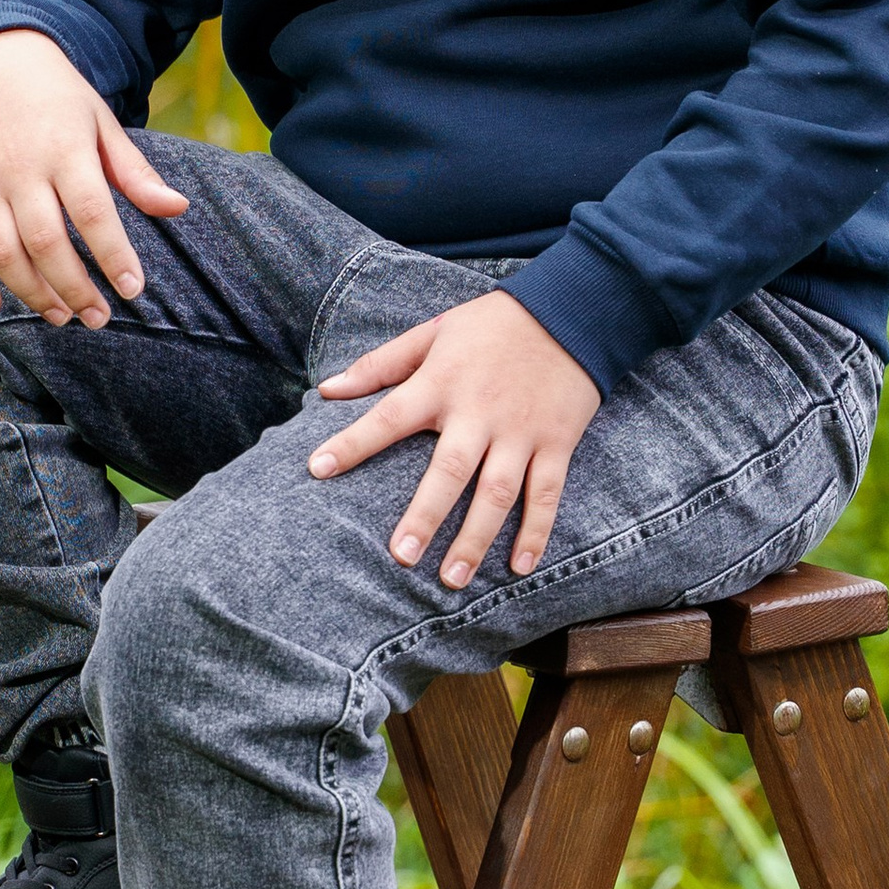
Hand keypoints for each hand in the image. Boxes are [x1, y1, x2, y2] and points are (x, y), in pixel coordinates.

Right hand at [0, 30, 186, 325]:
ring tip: (61, 316)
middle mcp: (20, 169)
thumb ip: (134, 171)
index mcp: (64, 149)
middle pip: (46, 242)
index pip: (92, 212)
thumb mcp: (101, 122)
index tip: (134, 289)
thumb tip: (178, 208)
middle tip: (99, 318)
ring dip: (31, 293)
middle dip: (74, 288)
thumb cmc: (57, 97)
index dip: (113, 255)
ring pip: (2, 251)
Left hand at [310, 291, 600, 585]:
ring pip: (497, 493)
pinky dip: (536, 532)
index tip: (318, 468)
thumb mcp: (432, 331)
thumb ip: (379, 364)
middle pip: (449, 471)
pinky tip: (520, 567)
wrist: (570, 310)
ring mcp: (521, 432)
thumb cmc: (492, 324)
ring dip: (476, 538)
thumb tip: (326, 390)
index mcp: (442, 383)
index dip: (354, 442)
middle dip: (425, 515)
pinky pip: (547, 494)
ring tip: (452, 579)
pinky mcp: (557, 443)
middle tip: (401, 556)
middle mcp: (480, 412)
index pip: (389, 415)